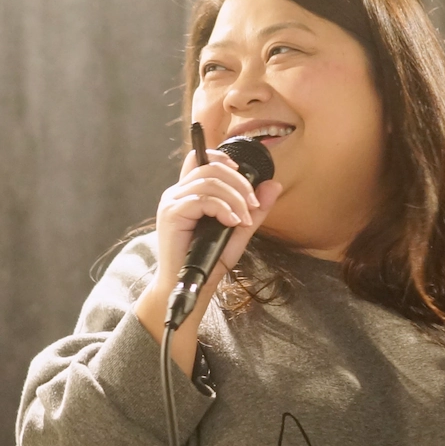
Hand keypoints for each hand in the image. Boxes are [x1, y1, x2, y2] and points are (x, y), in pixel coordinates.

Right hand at [131, 150, 283, 372]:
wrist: (191, 287)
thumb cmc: (209, 262)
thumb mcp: (238, 231)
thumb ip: (254, 209)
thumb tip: (273, 184)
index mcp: (188, 193)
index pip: (200, 159)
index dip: (222, 158)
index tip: (243, 175)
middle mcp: (176, 194)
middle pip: (210, 168)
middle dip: (239, 184)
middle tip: (253, 206)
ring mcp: (171, 203)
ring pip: (209, 182)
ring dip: (235, 198)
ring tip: (244, 219)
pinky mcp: (171, 214)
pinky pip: (202, 199)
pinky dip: (223, 208)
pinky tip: (231, 222)